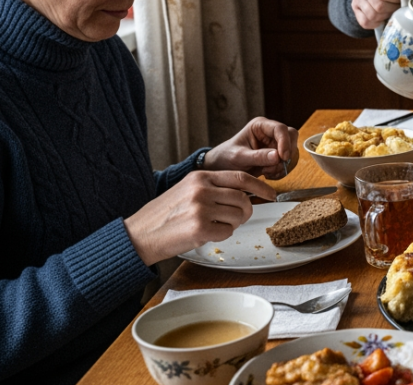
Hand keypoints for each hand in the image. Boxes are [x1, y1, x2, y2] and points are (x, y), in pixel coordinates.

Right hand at [124, 170, 275, 265]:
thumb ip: (213, 187)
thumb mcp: (188, 189)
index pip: (241, 177)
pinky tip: (207, 234)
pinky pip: (227, 232)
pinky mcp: (199, 228)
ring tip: (216, 226)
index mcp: (200, 177)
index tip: (272, 194)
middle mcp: (202, 190)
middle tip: (238, 218)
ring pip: (238, 216)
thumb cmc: (165, 214)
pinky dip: (222, 236)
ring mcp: (201, 209)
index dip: (260, 187)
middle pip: (243, 199)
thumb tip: (245, 192)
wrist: (140, 233)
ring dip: (233, 225)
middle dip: (246, 211)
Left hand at [204, 117, 298, 178]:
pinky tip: (268, 175)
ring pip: (292, 151)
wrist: (222, 169)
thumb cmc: (226, 158)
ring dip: (282, 165)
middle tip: (275, 166)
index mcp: (260, 126)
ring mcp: (274, 144)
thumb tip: (278, 156)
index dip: (285, 142)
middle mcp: (270, 133)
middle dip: (286, 154)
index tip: (283, 157)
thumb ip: (258, 156)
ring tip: (266, 172)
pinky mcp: (277, 156)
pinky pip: (288, 162)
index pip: (280, 129)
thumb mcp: (239, 157)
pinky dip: (281, 171)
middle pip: (291, 137)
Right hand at [352, 0, 412, 29]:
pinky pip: (365, 22)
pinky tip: (382, 15)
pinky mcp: (354, 6)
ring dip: (385, 16)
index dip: (396, 0)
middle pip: (379, 6)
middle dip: (392, 9)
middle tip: (397, 5)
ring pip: (372, 15)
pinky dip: (376, 23)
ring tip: (390, 9)